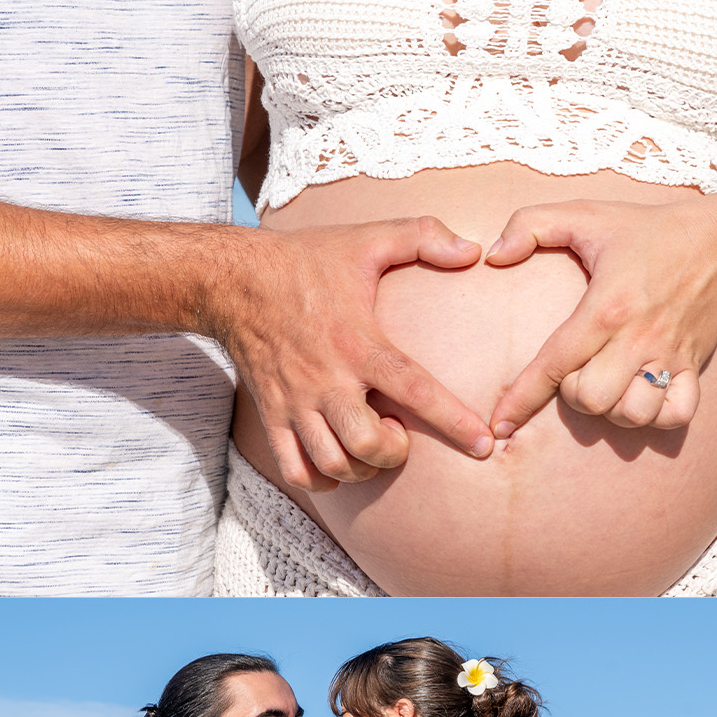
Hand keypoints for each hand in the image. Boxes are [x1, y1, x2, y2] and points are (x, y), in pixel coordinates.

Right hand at [210, 218, 492, 490]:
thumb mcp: (367, 239)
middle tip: (400, 435)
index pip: (414, 389)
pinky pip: (295, 470)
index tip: (485, 444)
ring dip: (362, 469)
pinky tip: (337, 463)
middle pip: (367, 444)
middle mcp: (327, 380)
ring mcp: (296, 402)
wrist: (232, 279)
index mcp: (358, 342)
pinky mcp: (272, 416)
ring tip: (371, 448)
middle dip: (395, 453)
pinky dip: (321, 480)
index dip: (453, 421)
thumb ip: (423, 237)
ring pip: (332, 463)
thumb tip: (473, 250)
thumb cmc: (306, 260)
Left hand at [485, 197, 716, 436]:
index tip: (501, 424)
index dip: (522, 398)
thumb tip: (493, 255)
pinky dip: (656, 417)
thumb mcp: (586, 213)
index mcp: (605, 307)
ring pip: (632, 414)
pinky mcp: (695, 366)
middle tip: (578, 374)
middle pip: (592, 400)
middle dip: (574, 397)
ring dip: (613, 410)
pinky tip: (645, 398)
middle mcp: (637, 338)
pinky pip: (677, 415)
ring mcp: (669, 356)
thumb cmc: (648, 230)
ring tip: (611, 386)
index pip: (554, 364)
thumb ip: (529, 224)